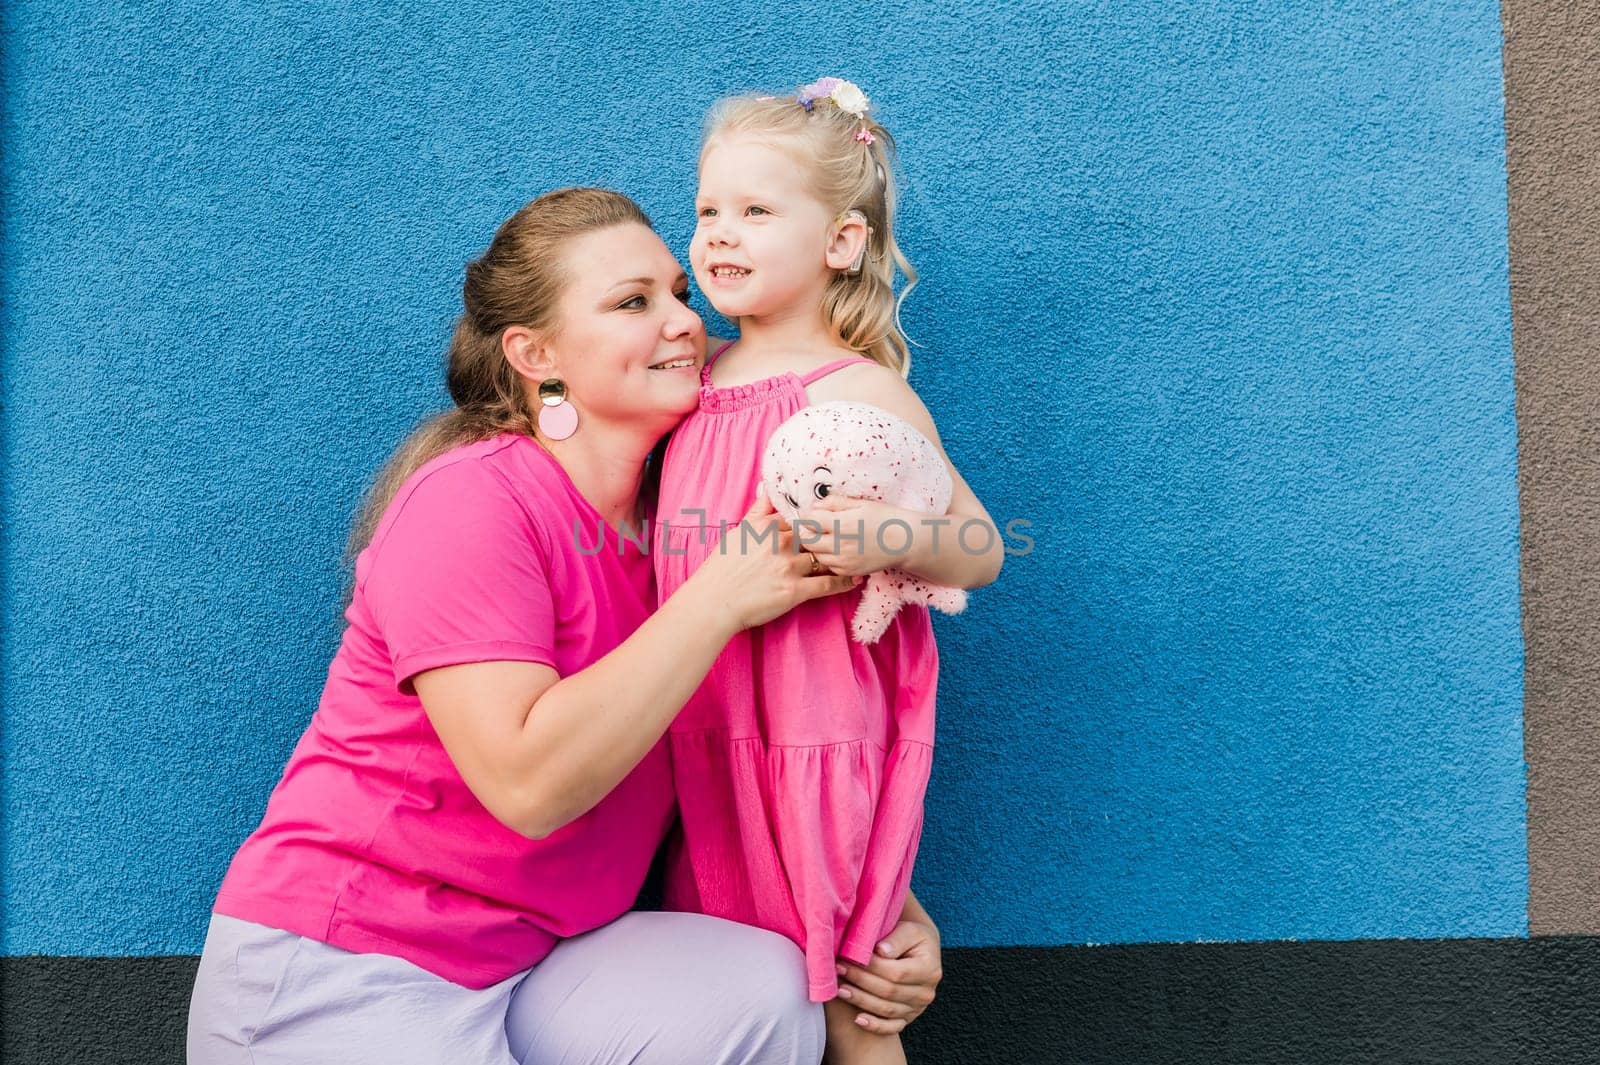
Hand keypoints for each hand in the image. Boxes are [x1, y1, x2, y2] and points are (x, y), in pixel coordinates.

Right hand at [689, 491, 860, 632]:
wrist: (714, 601)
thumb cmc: (722, 568)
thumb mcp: (738, 532)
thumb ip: (758, 510)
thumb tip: (767, 486)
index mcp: (769, 528)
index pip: (802, 518)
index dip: (819, 521)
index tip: (834, 521)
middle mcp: (782, 544)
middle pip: (818, 536)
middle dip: (835, 537)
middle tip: (856, 537)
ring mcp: (790, 567)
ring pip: (825, 559)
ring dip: (843, 559)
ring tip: (858, 558)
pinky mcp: (795, 591)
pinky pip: (827, 584)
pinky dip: (843, 582)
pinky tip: (854, 581)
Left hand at [795, 496, 920, 577]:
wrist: (906, 542)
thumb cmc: (885, 518)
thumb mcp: (861, 503)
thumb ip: (835, 503)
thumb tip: (814, 505)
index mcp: (842, 523)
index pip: (808, 520)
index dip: (807, 514)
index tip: (813, 512)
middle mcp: (840, 544)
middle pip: (806, 539)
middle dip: (806, 531)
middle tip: (815, 525)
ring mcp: (844, 560)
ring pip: (815, 554)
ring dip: (816, 545)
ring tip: (828, 536)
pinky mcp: (849, 571)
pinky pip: (828, 565)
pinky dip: (828, 557)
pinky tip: (838, 548)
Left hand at [833, 918, 941, 1034]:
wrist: (921, 951)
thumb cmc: (912, 937)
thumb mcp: (910, 930)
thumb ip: (897, 939)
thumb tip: (881, 951)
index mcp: (929, 970)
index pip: (896, 972)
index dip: (872, 967)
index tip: (849, 957)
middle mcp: (926, 993)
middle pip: (889, 992)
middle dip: (861, 981)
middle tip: (838, 970)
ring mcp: (917, 1008)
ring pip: (886, 1009)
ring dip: (861, 1001)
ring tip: (839, 989)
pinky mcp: (908, 1017)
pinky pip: (892, 1027)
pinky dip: (875, 1026)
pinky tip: (858, 1020)